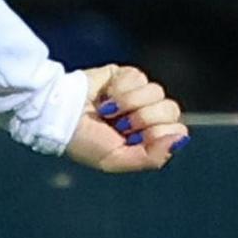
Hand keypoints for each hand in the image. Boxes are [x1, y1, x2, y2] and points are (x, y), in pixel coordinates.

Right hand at [63, 64, 191, 172]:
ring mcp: (137, 95)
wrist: (56, 113)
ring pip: (157, 92)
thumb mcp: (114, 161)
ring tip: (108, 110)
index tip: (134, 137)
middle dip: (143, 117)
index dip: (159, 133)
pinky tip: (105, 96)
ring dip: (129, 103)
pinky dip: (120, 88)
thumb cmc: (81, 141)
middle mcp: (145, 116)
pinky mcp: (125, 76)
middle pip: (171, 110)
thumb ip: (152, 158)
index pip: (177, 131)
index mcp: (146, 138)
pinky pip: (139, 77)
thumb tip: (180, 139)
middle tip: (120, 124)